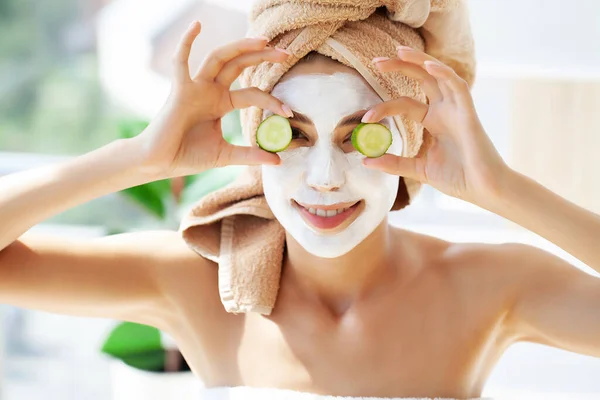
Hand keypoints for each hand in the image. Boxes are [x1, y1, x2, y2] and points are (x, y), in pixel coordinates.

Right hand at [134, 21, 292, 178]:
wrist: (160, 163)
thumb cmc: (188, 156)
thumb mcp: (226, 155)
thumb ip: (251, 155)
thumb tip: (279, 162)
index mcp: (221, 103)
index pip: (252, 94)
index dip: (272, 101)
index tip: (289, 113)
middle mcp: (210, 90)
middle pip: (239, 65)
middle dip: (262, 56)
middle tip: (285, 53)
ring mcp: (195, 87)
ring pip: (219, 58)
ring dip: (240, 47)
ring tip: (263, 41)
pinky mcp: (179, 90)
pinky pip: (180, 61)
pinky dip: (186, 41)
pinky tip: (197, 25)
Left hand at [362, 46, 508, 205]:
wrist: (484, 191)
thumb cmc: (458, 179)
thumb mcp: (419, 169)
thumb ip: (394, 163)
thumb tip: (365, 161)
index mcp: (433, 121)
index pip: (404, 103)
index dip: (384, 107)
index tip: (365, 118)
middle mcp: (444, 110)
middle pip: (421, 78)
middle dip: (400, 66)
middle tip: (376, 62)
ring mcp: (457, 109)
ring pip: (438, 74)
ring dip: (419, 60)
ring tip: (399, 52)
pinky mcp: (469, 113)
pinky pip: (458, 86)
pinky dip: (443, 73)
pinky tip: (427, 65)